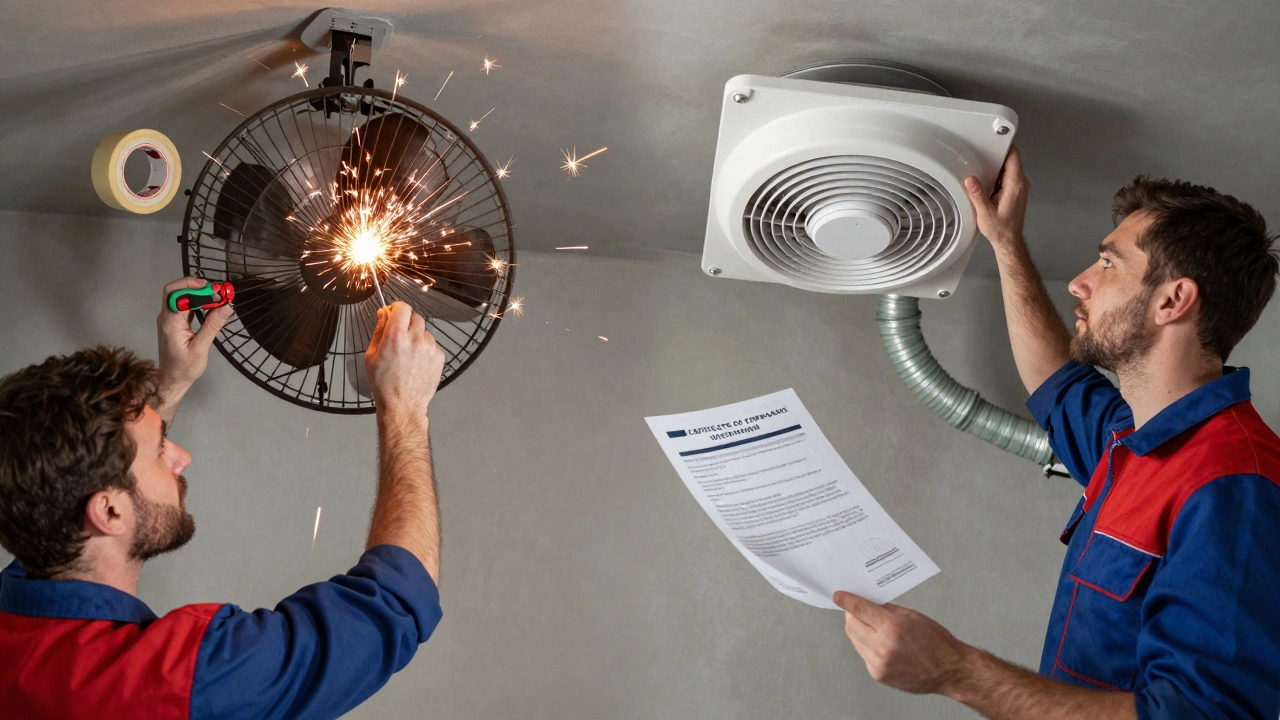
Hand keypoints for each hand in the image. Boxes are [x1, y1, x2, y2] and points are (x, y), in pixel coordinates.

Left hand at [157, 277, 231, 394]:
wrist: (172, 380)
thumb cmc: (184, 368)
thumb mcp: (201, 348)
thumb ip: (212, 325)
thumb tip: (226, 307)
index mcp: (171, 322)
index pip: (178, 294)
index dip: (197, 287)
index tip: (216, 291)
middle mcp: (166, 317)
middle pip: (175, 290)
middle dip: (195, 285)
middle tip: (217, 290)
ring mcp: (168, 319)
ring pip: (178, 296)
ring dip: (197, 292)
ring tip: (216, 296)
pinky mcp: (173, 322)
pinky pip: (182, 305)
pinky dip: (196, 301)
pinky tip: (209, 305)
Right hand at [364, 302, 445, 414]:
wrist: (402, 405)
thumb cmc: (384, 384)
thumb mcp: (371, 355)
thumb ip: (379, 331)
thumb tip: (383, 313)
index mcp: (395, 336)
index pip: (402, 307)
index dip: (397, 308)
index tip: (394, 312)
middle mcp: (415, 339)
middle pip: (415, 316)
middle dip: (407, 322)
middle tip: (400, 336)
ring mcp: (430, 348)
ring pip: (425, 331)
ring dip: (417, 336)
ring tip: (408, 355)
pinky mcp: (439, 356)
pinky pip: (432, 345)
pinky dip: (425, 349)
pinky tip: (417, 363)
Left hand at [833, 590, 970, 695]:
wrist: (950, 671)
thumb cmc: (936, 642)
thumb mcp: (912, 616)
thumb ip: (887, 609)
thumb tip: (867, 602)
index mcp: (892, 628)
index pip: (859, 610)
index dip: (846, 600)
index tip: (838, 595)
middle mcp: (882, 647)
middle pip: (851, 626)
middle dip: (850, 615)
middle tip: (854, 608)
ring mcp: (879, 663)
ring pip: (855, 641)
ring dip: (858, 630)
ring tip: (868, 624)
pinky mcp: (878, 675)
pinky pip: (864, 654)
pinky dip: (866, 645)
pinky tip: (877, 641)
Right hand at [965, 145, 1029, 249]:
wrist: (1009, 241)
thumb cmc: (1000, 229)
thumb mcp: (985, 213)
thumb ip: (977, 195)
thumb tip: (970, 180)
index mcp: (1015, 184)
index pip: (1014, 156)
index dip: (1004, 145)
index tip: (992, 140)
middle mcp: (1021, 183)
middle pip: (1010, 159)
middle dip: (996, 155)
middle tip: (980, 154)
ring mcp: (1020, 186)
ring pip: (1008, 167)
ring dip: (996, 166)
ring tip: (981, 168)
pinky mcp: (1016, 190)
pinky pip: (1007, 175)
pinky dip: (997, 175)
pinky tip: (986, 180)